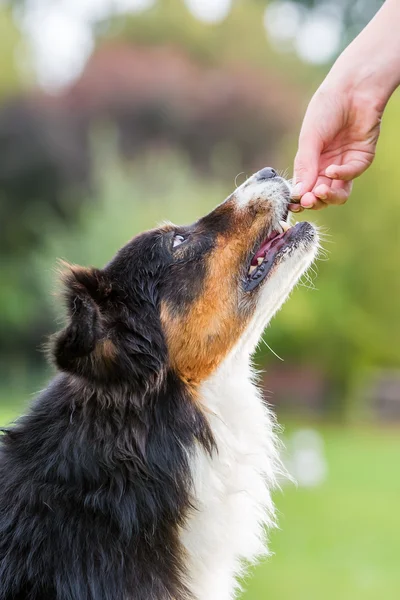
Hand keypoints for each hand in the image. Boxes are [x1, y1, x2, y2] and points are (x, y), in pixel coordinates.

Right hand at [292, 81, 382, 209]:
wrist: (353, 89)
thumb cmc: (326, 109)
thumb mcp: (309, 139)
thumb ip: (305, 166)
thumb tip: (298, 193)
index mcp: (311, 162)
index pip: (304, 188)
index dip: (299, 198)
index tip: (293, 203)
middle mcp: (327, 166)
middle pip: (320, 195)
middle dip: (313, 200)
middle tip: (306, 200)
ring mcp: (345, 164)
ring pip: (337, 193)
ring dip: (328, 196)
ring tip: (319, 192)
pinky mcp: (361, 159)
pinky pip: (351, 175)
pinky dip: (341, 176)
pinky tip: (332, 170)